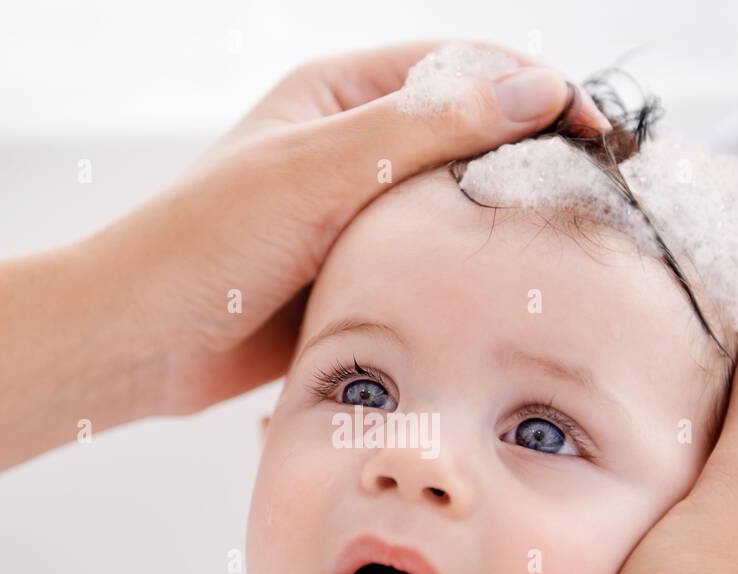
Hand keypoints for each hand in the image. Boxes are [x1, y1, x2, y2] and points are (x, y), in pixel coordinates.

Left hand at [78, 39, 608, 414]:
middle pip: (465, 135)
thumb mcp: (324, 168)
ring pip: (451, 205)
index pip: (461, 67)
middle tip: (599, 194)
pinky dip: (469, 273)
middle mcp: (352, 147)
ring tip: (571, 245)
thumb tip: (539, 87)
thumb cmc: (208, 241)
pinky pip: (429, 264)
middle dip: (530, 154)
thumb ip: (428, 127)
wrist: (139, 343)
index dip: (533, 89)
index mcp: (339, 93)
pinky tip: (509, 294)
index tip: (595, 132)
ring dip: (502, 220)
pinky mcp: (355, 275)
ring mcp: (354, 215)